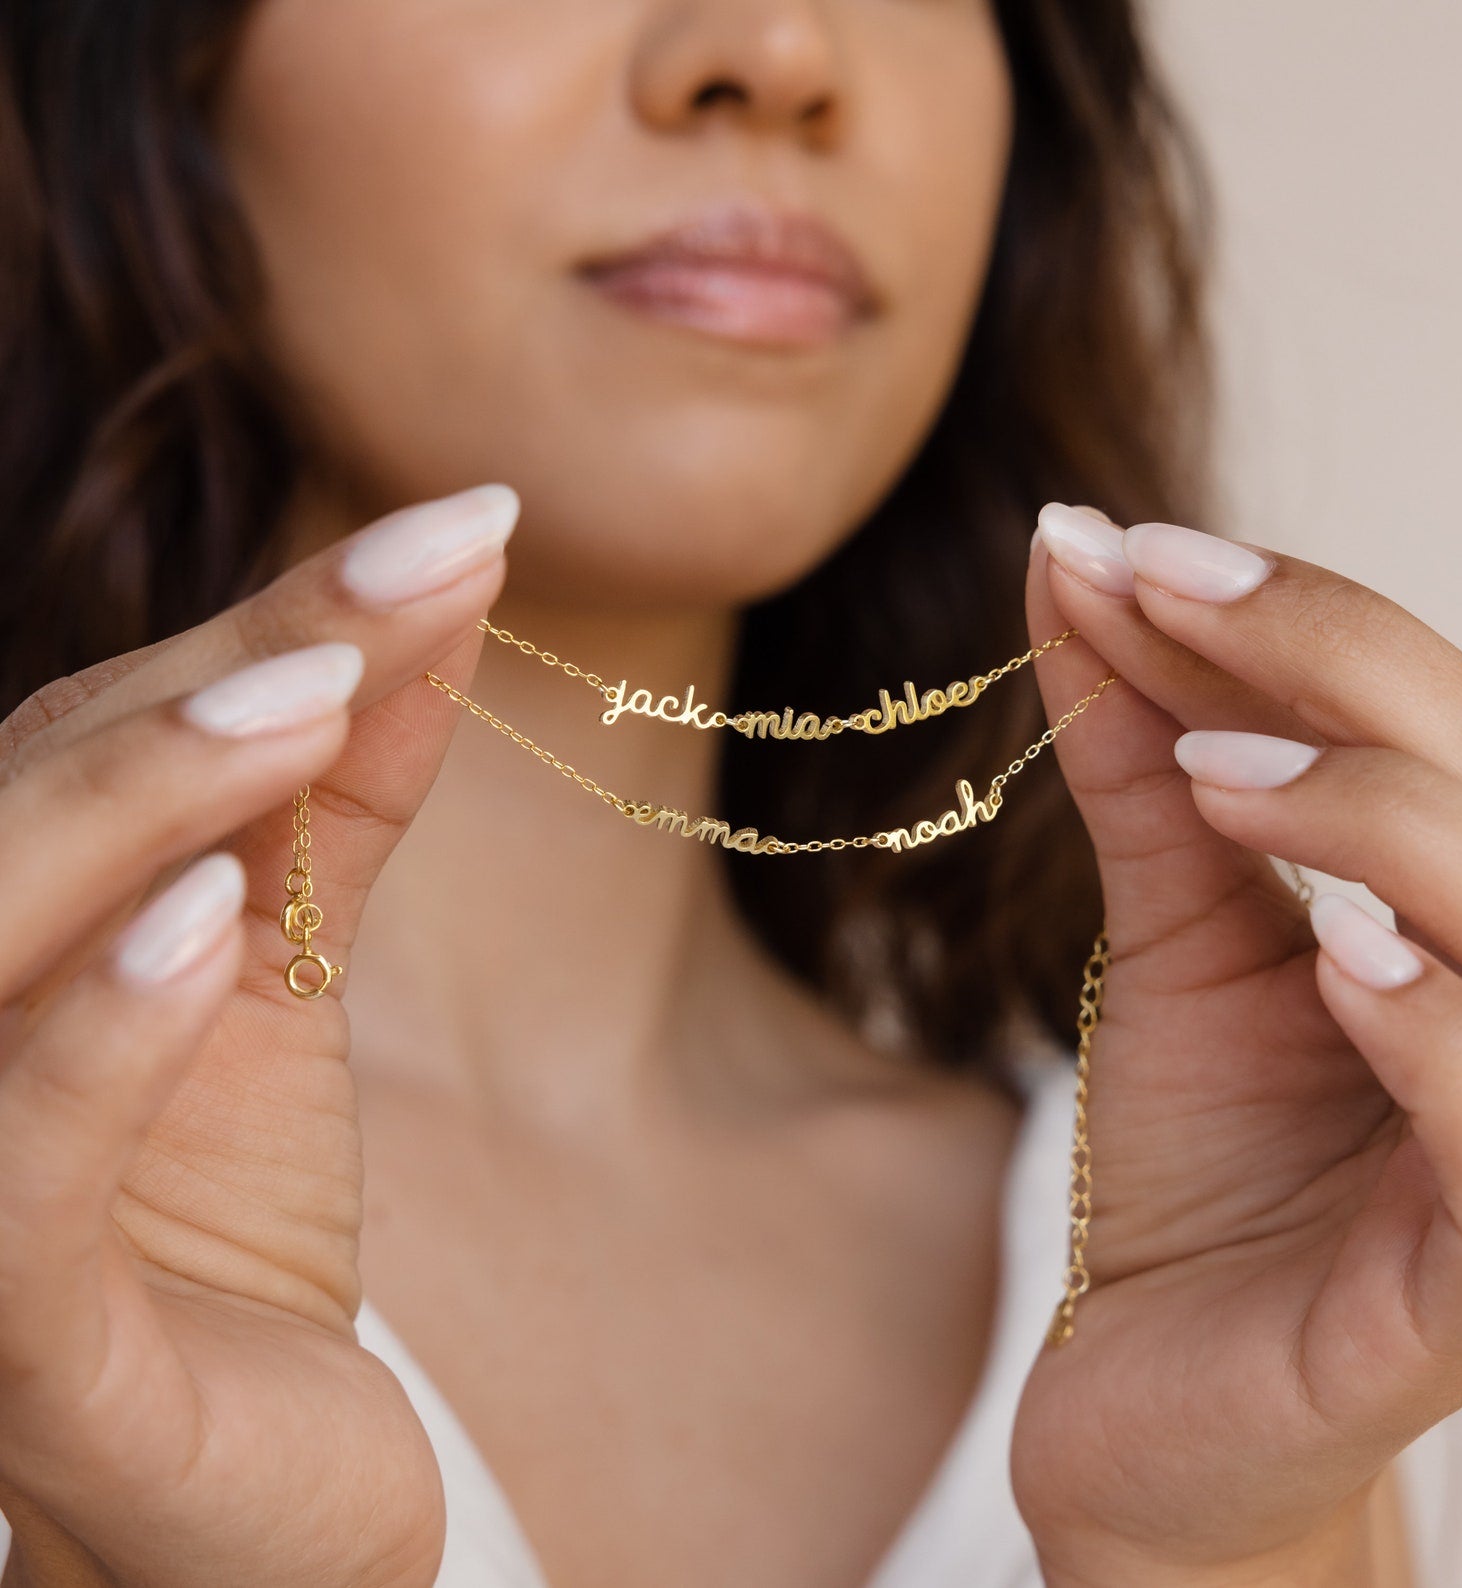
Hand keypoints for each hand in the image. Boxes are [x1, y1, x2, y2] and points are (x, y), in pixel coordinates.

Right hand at [0, 484, 518, 1587]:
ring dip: (140, 801)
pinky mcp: (15, 1349)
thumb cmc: (226, 1226)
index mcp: (19, 943)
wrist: (255, 1491)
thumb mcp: (288, 987)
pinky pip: (17, 1180)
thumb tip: (422, 624)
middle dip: (217, 675)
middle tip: (411, 569)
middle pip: (33, 805)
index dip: (276, 620)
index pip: (110, 740)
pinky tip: (203, 920)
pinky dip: (94, 1039)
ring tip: (311, 692)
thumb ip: (331, 819)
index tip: (463, 524)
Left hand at [1009, 505, 1461, 1584]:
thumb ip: (1146, 772)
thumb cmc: (1199, 1169)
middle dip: (1347, 668)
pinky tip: (1336, 954)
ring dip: (1394, 829)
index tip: (1130, 544)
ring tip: (1220, 779)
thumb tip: (1078, 572)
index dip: (1310, 615)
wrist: (1157, 1394)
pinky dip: (1445, 1035)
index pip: (1451, 725)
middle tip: (1161, 596)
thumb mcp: (1171, 940)